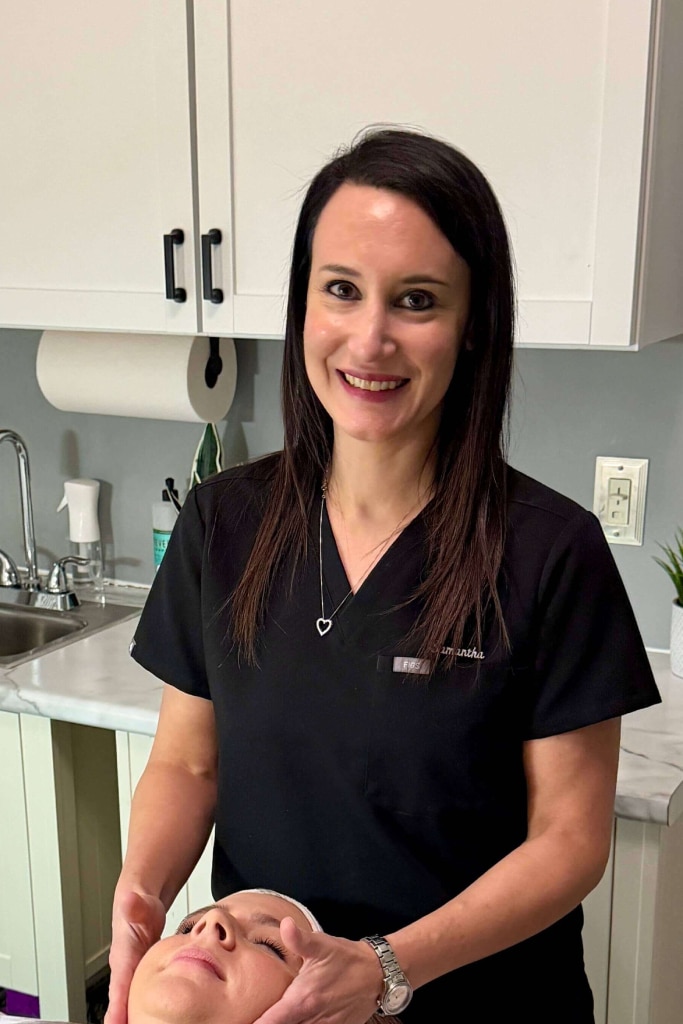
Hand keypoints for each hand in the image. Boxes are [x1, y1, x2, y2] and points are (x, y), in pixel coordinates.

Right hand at [104, 889, 165, 1023]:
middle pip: (121, 1003)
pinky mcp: (143, 980)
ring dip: (133, 1017)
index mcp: (122, 957)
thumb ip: (134, 905)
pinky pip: (141, 1000)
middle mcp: (124, 971)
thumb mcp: (139, 904)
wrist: (141, 904)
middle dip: (123, 1019)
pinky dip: (144, 1013)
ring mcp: (133, 977)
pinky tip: (157, 1021)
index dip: (117, 1007)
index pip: (118, 986)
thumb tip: (128, 898)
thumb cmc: (140, 906)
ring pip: (130, 1004)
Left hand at [251, 918, 382, 1023]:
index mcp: (302, 1000)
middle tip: (249, 1018)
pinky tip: (295, 1022)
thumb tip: (285, 924)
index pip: (269, 1023)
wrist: (378, 974)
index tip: (239, 1020)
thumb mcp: (322, 945)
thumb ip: (299, 939)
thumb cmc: (346, 958)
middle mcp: (311, 1020)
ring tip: (271, 1019)